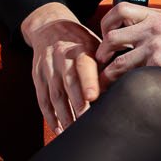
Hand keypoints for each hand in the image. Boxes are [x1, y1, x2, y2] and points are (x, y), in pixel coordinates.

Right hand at [20, 6, 102, 133]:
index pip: (83, 66)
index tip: (93, 97)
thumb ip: (106, 65)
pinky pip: (42, 100)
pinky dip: (50, 117)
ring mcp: (47, 69)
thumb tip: (123, 86)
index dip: (88, 82)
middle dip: (77, 105)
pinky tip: (59, 129)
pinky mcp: (37, 77)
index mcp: (80, 49)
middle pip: (67, 84)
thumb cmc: (80, 42)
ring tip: (74, 132)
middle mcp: (61, 58)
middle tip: (87, 123)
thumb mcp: (96, 45)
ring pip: (54, 95)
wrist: (50, 28)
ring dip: (64, 116)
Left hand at [95, 2, 160, 83]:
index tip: (105, 33)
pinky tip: (126, 88)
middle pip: (112, 38)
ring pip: (118, 63)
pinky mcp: (158, 66)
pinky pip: (133, 77)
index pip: (120, 10)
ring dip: (109, 74)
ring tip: (107, 80)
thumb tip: (129, 30)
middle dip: (102, 53)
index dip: (106, 22)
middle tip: (101, 61)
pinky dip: (126, 84)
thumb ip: (151, 23)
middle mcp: (152, 30)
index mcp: (155, 16)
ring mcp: (154, 48)